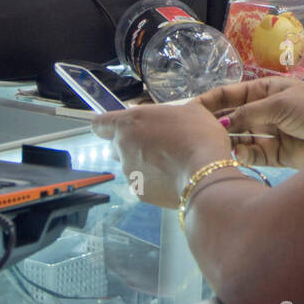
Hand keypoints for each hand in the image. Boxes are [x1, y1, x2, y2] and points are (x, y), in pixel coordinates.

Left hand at [93, 100, 232, 207]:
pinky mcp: (138, 192)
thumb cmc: (197, 135)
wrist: (205, 173)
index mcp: (129, 122)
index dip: (106, 126)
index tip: (119, 128)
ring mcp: (128, 172)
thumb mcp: (188, 111)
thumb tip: (161, 121)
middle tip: (153, 145)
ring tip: (169, 163)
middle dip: (128, 145)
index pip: (99, 124)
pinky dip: (152, 180)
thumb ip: (164, 115)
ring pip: (128, 165)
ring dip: (142, 163)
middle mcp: (122, 146)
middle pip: (114, 145)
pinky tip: (172, 177)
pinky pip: (141, 182)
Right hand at [198, 77, 303, 169]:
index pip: (230, 94)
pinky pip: (251, 155)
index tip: (189, 109)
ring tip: (217, 145)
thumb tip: (221, 122)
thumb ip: (249, 113)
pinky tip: (237, 154)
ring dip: (228, 141)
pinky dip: (243, 155)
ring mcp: (268, 133)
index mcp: (265, 91)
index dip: (210, 100)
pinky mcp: (275, 154)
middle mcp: (263, 111)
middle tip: (198, 134)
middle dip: (215, 124)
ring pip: (239, 138)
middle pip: (231, 117)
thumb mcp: (280, 104)